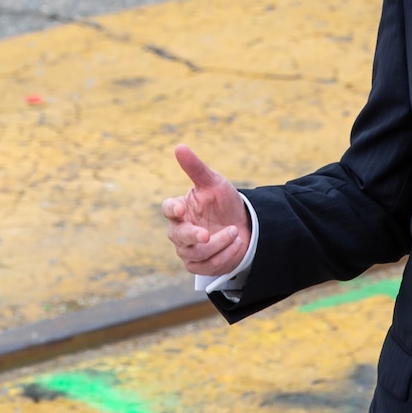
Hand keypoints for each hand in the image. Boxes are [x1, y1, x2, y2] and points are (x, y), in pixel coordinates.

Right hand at [161, 145, 251, 276]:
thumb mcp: (214, 182)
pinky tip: (237, 244)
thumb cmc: (223, 202)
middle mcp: (179, 231)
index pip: (168, 209)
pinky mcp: (199, 266)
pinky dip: (225, 256)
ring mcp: (187, 250)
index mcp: (179, 209)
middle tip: (208, 233)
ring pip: (195, 253)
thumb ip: (196, 168)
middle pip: (178, 236)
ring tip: (234, 232)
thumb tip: (179, 146)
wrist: (243, 224)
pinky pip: (208, 266)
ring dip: (218, 244)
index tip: (180, 210)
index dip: (172, 211)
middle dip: (194, 236)